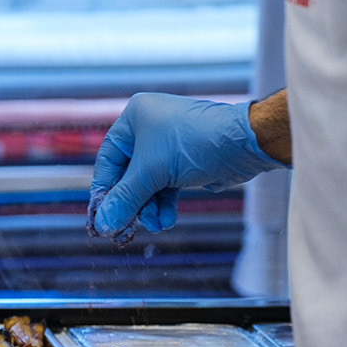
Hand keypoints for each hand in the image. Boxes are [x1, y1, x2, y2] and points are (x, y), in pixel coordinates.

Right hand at [88, 92, 284, 239]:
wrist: (244, 143)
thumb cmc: (195, 144)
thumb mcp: (152, 173)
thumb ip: (125, 200)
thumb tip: (103, 225)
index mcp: (135, 117)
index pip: (108, 159)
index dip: (105, 190)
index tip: (102, 216)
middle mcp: (150, 127)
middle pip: (128, 174)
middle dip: (132, 203)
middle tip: (126, 229)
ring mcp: (169, 145)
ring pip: (148, 183)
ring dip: (149, 207)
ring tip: (155, 225)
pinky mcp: (186, 161)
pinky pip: (166, 185)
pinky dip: (164, 203)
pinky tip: (166, 220)